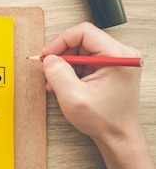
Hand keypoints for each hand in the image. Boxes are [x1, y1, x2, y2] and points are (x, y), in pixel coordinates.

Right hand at [41, 22, 141, 144]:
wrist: (117, 136)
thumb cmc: (104, 121)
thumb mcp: (73, 98)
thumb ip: (58, 73)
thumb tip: (48, 58)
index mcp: (118, 57)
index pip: (84, 32)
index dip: (61, 41)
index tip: (48, 55)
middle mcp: (121, 55)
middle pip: (82, 40)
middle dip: (61, 54)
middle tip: (49, 68)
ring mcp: (116, 61)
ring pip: (81, 50)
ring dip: (64, 64)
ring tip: (56, 81)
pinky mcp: (110, 67)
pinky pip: (84, 59)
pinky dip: (71, 69)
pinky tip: (64, 83)